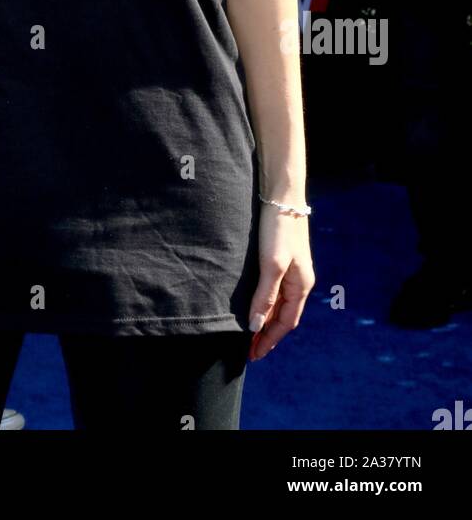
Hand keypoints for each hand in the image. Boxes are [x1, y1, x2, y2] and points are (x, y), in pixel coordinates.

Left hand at [247, 202, 314, 361]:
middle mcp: (300, 281)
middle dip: (267, 333)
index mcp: (302, 286)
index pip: (286, 323)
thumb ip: (265, 296)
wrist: (281, 195)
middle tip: (248, 349)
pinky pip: (274, 290)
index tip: (253, 354)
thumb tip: (255, 326)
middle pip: (283, 316)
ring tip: (249, 332)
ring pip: (279, 303)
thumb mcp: (272, 265)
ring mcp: (292, 269)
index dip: (270, 340)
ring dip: (265, 319)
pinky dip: (265, 303)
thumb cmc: (279, 229)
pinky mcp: (282, 258)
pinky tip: (254, 304)